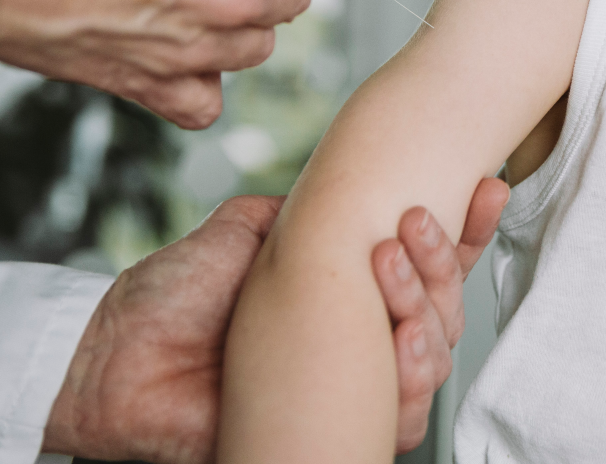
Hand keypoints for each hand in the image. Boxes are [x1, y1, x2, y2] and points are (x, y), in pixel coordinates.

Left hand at [44, 182, 508, 462]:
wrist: (118, 361)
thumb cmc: (169, 299)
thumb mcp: (247, 230)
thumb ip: (307, 205)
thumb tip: (355, 176)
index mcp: (343, 293)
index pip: (422, 264)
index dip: (465, 230)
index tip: (487, 186)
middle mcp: (357, 340)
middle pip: (443, 309)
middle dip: (441, 263)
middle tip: (411, 224)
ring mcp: (350, 387)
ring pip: (433, 359)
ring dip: (427, 309)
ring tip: (389, 262)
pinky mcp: (336, 431)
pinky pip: (402, 417)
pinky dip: (413, 377)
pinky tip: (401, 338)